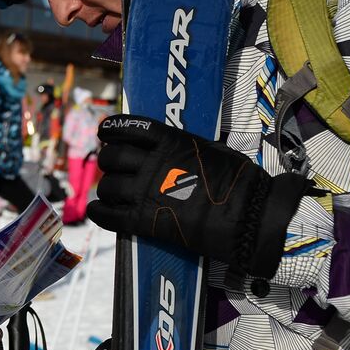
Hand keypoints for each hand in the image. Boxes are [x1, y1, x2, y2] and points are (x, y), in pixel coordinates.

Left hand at [87, 115, 308, 280]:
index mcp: (171, 141)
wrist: (251, 216)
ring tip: (112, 193)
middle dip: (109, 162)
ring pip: (108, 186)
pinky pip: (108, 214)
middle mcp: (153, 163)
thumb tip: (173, 149)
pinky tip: (98, 211)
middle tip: (114, 169)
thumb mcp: (212, 150)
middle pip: (112, 157)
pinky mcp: (145, 220)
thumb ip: (185, 148)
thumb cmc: (241, 183)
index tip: (106, 133)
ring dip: (107, 189)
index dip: (112, 130)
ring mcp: (146, 191)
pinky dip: (99, 212)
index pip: (128, 128)